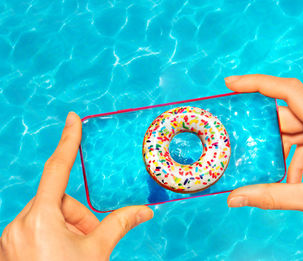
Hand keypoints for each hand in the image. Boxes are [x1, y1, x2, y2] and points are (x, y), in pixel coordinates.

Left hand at [0, 112, 152, 259]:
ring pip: (48, 215)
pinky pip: (36, 227)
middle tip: (91, 240)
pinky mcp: (10, 246)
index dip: (68, 141)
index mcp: (40, 219)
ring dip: (68, 226)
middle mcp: (19, 223)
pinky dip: (54, 234)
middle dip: (80, 216)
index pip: (58, 169)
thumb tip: (145, 211)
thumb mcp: (97, 252)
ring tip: (78, 252)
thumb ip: (120, 224)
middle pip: (58, 201)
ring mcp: (11, 236)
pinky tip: (62, 255)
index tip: (72, 119)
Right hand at [225, 74, 302, 225]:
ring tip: (281, 178)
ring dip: (284, 152)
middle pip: (288, 116)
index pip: (288, 91)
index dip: (257, 83)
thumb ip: (272, 197)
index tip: (231, 84)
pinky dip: (297, 156)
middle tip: (247, 149)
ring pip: (297, 130)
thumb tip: (235, 198)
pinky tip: (296, 179)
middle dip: (268, 136)